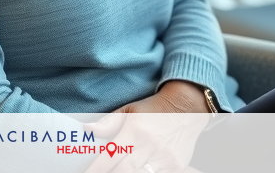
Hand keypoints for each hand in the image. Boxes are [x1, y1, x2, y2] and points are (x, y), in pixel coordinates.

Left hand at [83, 82, 211, 172]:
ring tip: (120, 170)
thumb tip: (88, 129)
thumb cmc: (154, 109)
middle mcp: (149, 145)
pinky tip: (139, 170)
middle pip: (124, 170)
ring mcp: (164, 157)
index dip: (97, 169)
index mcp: (135, 130)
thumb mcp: (130, 109)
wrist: (187, 107)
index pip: (111, 155)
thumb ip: (109, 121)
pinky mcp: (176, 165)